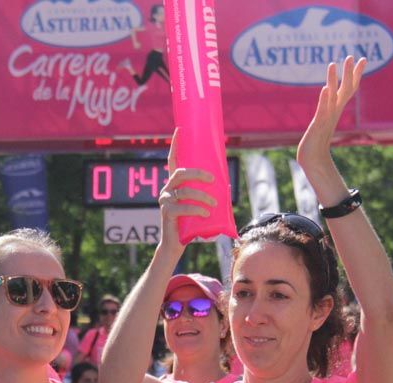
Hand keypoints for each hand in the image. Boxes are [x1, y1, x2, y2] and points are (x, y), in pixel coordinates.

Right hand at [157, 128, 214, 251]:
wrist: (177, 244)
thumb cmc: (191, 223)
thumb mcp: (200, 204)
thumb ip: (208, 193)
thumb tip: (227, 184)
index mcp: (174, 184)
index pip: (173, 160)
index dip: (176, 145)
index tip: (180, 129)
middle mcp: (167, 189)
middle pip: (180, 173)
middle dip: (198, 174)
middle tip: (213, 180)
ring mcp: (165, 200)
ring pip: (185, 191)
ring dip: (203, 196)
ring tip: (214, 203)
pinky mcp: (166, 212)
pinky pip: (183, 207)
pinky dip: (197, 209)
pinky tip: (206, 213)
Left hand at [296, 56, 365, 171]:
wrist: (313, 159)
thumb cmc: (317, 140)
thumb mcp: (325, 120)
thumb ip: (329, 110)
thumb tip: (331, 98)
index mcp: (336, 109)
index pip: (350, 88)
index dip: (356, 74)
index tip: (363, 58)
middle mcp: (334, 111)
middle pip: (345, 89)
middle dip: (349, 73)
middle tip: (353, 56)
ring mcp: (327, 117)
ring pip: (333, 96)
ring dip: (333, 80)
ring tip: (333, 64)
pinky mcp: (318, 124)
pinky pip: (323, 110)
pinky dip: (324, 99)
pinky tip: (325, 88)